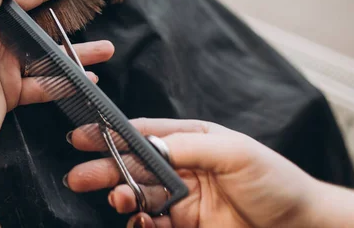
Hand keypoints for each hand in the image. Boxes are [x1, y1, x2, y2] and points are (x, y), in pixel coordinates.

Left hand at [0, 0, 113, 154]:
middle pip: (39, 24)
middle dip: (68, 17)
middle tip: (95, 10)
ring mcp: (1, 68)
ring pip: (47, 55)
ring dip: (76, 53)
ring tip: (104, 50)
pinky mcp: (8, 94)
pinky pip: (44, 84)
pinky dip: (65, 82)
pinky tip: (86, 80)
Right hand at [66, 118, 319, 227]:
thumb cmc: (274, 180)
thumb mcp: (234, 153)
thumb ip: (188, 147)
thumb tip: (149, 145)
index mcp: (190, 139)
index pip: (143, 134)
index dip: (111, 134)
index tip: (83, 136)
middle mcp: (180, 165)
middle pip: (133, 165)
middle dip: (103, 168)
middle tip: (78, 177)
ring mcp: (180, 197)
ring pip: (137, 195)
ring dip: (122, 197)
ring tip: (118, 200)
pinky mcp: (183, 225)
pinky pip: (151, 223)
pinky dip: (142, 224)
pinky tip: (143, 223)